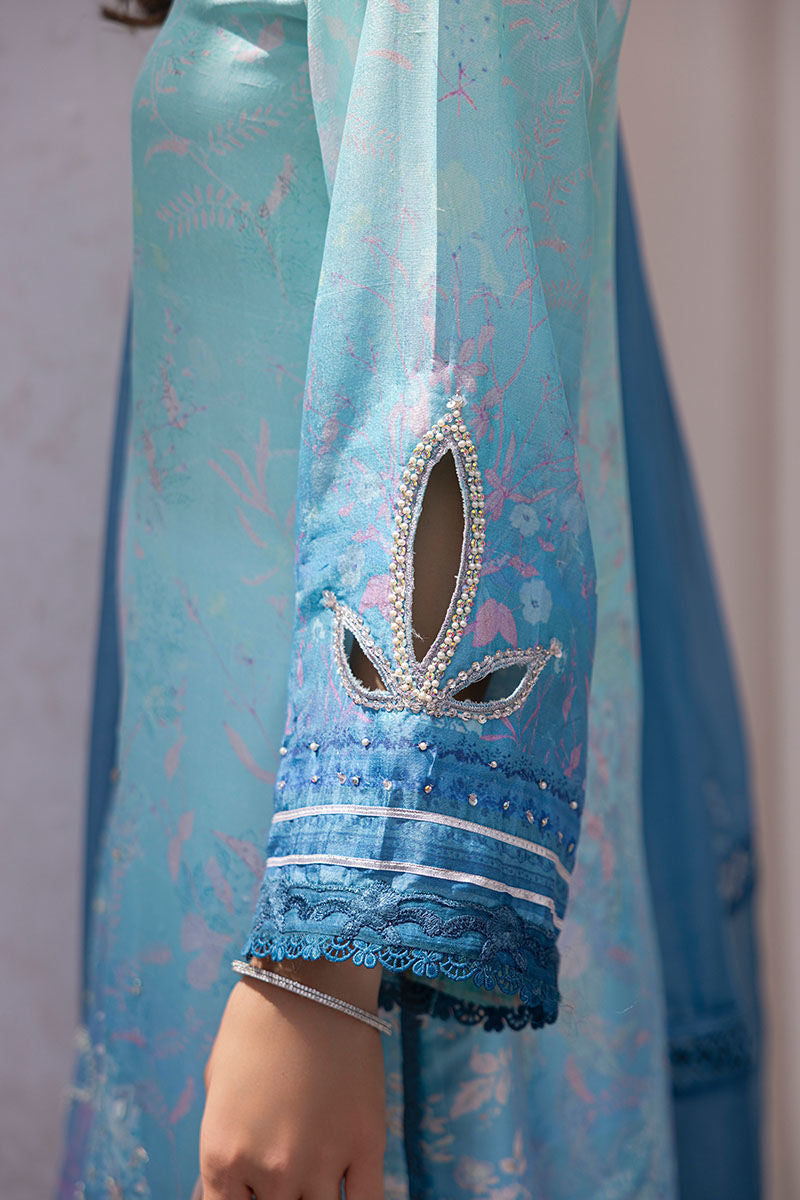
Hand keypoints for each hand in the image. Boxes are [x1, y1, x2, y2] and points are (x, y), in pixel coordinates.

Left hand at [199, 958, 386, 1198]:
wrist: (314, 976)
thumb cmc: (256, 1019)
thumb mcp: (217, 1083)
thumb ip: (222, 1142)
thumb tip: (224, 1184)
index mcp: (223, 1157)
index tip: (249, 1191)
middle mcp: (270, 1172)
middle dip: (272, 1198)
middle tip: (282, 1165)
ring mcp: (322, 1164)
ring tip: (311, 1173)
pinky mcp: (367, 1146)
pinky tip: (348, 1192)